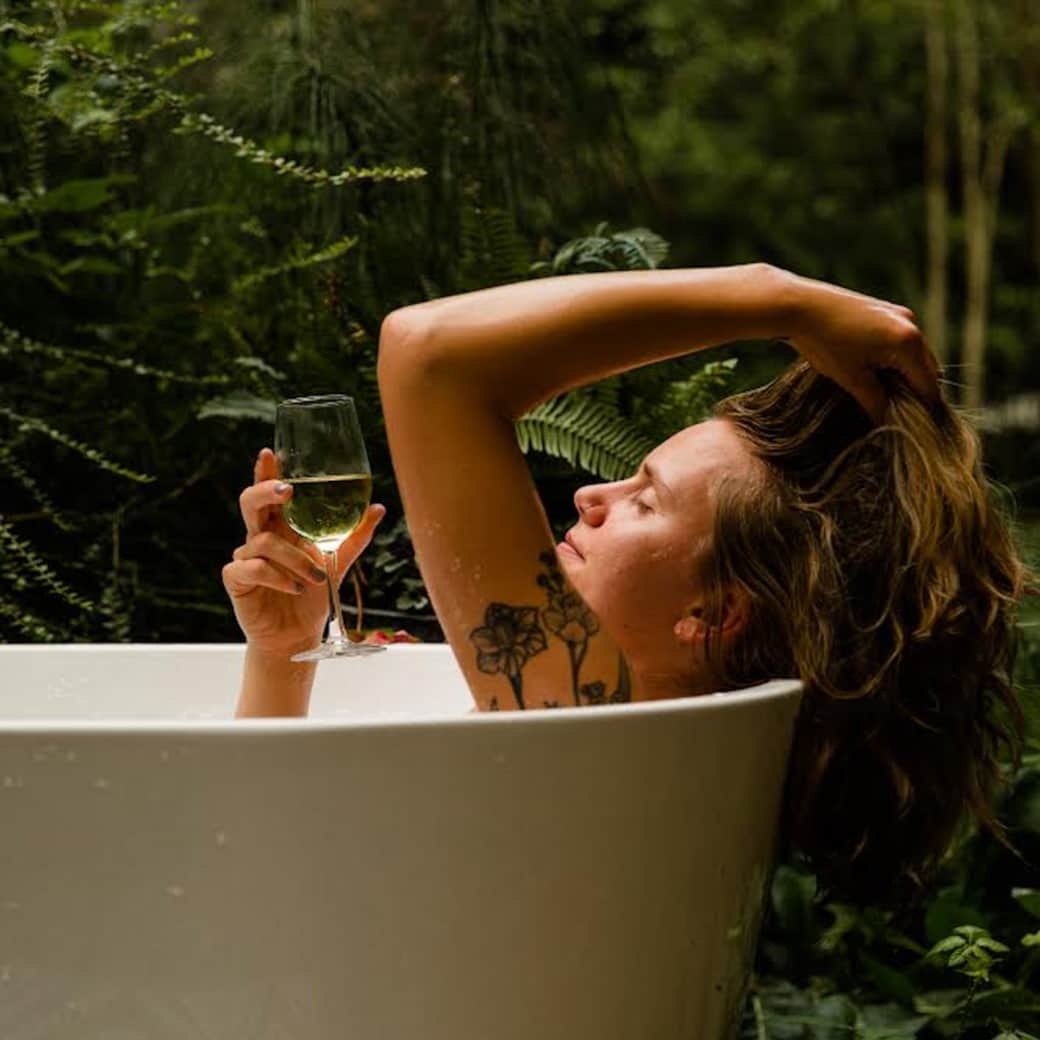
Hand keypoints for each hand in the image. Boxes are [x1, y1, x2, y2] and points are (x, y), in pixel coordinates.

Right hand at [222, 447, 385, 658]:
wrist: (297, 635)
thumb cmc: (312, 595)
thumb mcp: (337, 563)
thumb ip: (354, 537)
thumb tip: (378, 508)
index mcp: (282, 526)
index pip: (270, 493)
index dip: (266, 472)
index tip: (270, 453)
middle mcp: (260, 536)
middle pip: (250, 502)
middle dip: (266, 491)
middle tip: (288, 491)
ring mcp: (245, 556)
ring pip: (264, 541)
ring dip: (294, 559)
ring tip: (314, 579)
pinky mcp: (236, 579)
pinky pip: (253, 568)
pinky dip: (278, 577)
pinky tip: (294, 589)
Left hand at [784, 273, 941, 425]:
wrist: (800, 306)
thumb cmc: (825, 342)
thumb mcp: (851, 379)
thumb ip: (875, 402)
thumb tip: (887, 422)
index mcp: (908, 342)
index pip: (928, 384)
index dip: (921, 408)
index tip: (912, 426)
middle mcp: (912, 324)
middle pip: (927, 368)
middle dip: (914, 391)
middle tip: (894, 411)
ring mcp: (900, 314)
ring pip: (914, 354)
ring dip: (904, 374)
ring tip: (881, 392)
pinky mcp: (887, 310)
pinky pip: (902, 341)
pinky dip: (895, 358)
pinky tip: (874, 370)